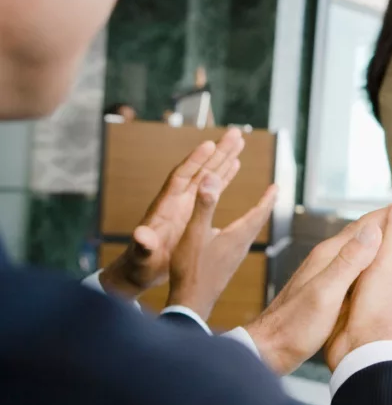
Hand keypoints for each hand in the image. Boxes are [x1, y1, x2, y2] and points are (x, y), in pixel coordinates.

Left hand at [100, 128, 244, 298]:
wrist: (140, 269)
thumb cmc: (140, 263)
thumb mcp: (142, 256)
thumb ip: (143, 245)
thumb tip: (140, 235)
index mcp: (166, 207)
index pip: (181, 177)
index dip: (194, 162)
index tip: (209, 145)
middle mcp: (177, 200)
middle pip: (199, 169)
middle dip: (216, 151)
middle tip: (234, 134)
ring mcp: (185, 203)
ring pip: (207, 174)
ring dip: (223, 158)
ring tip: (239, 142)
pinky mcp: (193, 210)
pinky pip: (211, 187)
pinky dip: (224, 175)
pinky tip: (235, 165)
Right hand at [165, 172, 276, 319]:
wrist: (191, 303)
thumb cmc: (191, 269)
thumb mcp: (194, 233)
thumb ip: (203, 205)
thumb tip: (211, 177)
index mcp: (236, 237)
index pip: (258, 213)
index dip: (268, 198)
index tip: (277, 186)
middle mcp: (240, 247)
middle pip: (257, 222)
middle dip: (265, 206)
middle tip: (273, 194)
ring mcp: (234, 258)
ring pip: (249, 233)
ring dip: (255, 218)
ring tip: (258, 210)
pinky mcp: (226, 266)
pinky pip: (240, 242)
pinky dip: (243, 231)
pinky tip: (235, 235)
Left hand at [242, 191, 391, 375]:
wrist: (267, 348)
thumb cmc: (294, 327)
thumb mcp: (326, 295)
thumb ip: (348, 263)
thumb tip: (373, 231)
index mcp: (329, 256)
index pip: (365, 225)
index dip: (391, 213)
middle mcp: (326, 258)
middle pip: (362, 231)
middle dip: (389, 219)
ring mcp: (323, 271)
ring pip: (358, 246)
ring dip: (380, 236)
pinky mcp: (323, 286)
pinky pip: (352, 262)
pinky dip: (370, 256)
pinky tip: (375, 264)